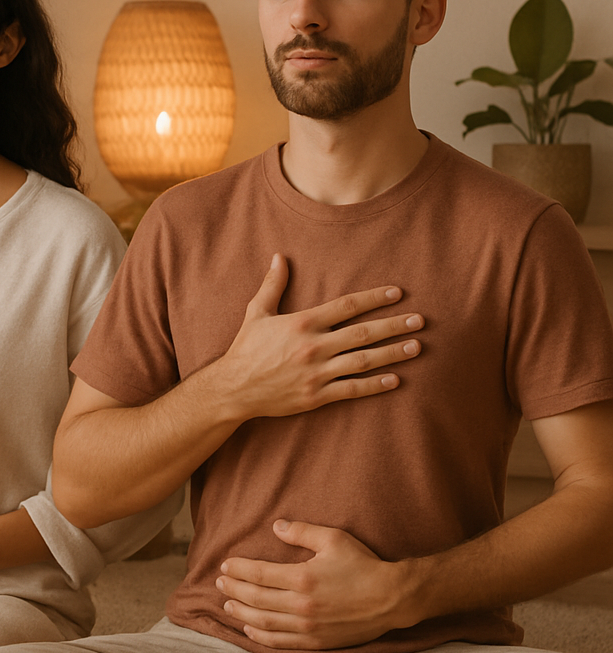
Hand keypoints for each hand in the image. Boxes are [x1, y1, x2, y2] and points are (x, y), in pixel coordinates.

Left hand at [215, 519, 410, 649]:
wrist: (391, 598)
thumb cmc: (363, 564)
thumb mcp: (333, 539)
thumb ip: (301, 532)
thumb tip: (275, 527)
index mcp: (303, 577)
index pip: (258, 574)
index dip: (238, 570)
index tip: (225, 566)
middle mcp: (301, 605)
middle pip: (256, 598)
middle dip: (234, 589)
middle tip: (220, 583)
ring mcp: (308, 627)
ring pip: (264, 621)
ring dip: (242, 612)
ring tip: (228, 603)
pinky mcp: (316, 642)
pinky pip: (280, 642)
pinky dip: (260, 637)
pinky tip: (249, 628)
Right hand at [220, 253, 423, 420]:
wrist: (233, 388)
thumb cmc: (246, 349)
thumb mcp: (257, 312)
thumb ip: (273, 285)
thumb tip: (279, 256)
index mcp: (302, 323)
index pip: (347, 306)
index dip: (374, 298)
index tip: (398, 294)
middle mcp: (314, 346)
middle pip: (363, 333)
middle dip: (394, 326)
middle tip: (420, 321)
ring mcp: (317, 373)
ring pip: (364, 361)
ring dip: (393, 354)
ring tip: (416, 347)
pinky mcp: (316, 395)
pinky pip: (352, 389)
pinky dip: (375, 385)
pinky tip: (396, 380)